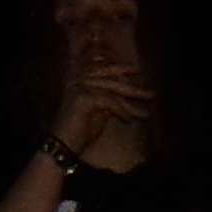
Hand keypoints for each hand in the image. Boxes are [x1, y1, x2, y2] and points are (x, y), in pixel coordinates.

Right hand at [47, 45, 153, 166]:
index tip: (135, 70)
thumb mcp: (97, 111)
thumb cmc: (79, 131)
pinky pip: (109, 101)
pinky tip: (129, 119)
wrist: (62, 145)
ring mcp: (79, 87)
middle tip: (149, 89)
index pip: (100, 65)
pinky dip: (121, 110)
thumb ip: (108, 99)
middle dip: (132, 83)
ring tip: (147, 105)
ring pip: (112, 88)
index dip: (118, 65)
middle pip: (110, 75)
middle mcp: (78, 79)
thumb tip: (124, 94)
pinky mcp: (82, 98)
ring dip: (132, 99)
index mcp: (79, 78)